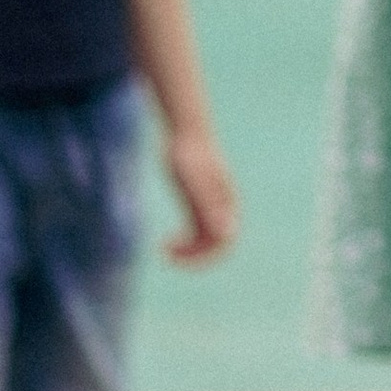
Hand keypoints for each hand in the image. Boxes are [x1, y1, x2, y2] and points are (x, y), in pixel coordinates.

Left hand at [159, 122, 237, 263]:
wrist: (184, 132)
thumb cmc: (188, 154)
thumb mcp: (194, 182)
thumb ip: (210, 208)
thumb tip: (228, 235)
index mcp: (226, 206)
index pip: (223, 244)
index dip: (201, 257)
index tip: (174, 256)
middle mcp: (223, 210)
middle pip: (216, 246)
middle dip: (193, 257)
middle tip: (164, 253)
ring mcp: (212, 207)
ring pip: (206, 242)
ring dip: (188, 251)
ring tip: (163, 248)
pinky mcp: (200, 204)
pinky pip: (198, 233)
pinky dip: (185, 242)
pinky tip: (167, 240)